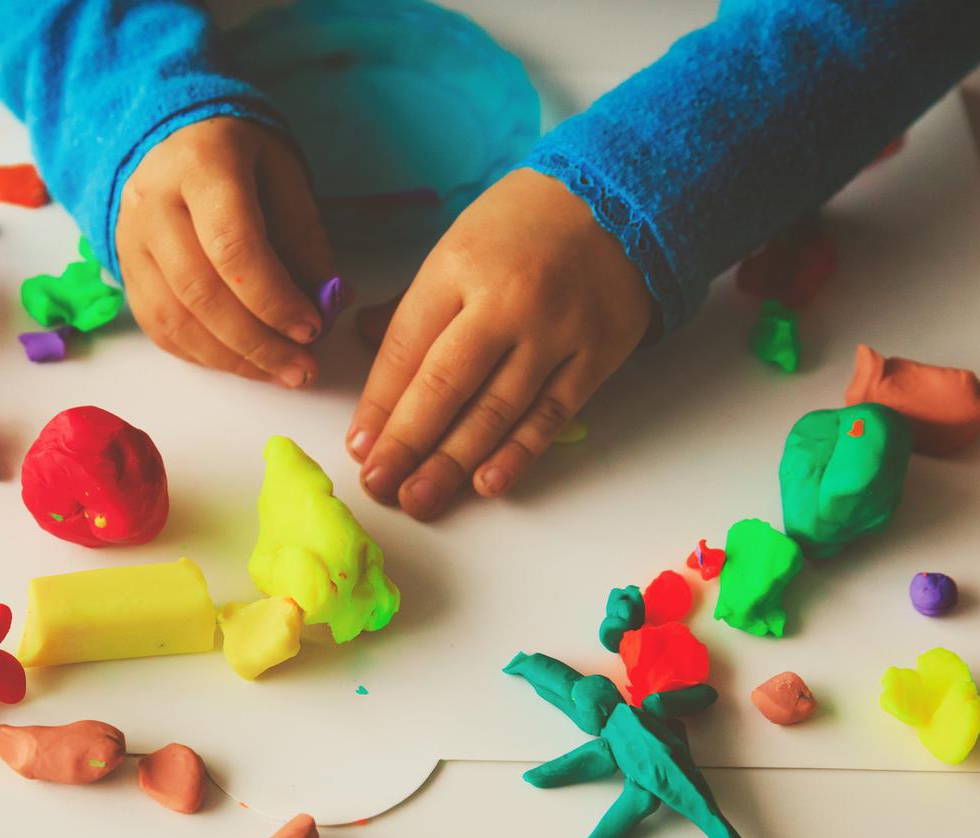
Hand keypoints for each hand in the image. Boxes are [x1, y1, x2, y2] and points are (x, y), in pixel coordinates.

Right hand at [116, 117, 334, 386]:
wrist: (175, 144)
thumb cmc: (240, 161)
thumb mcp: (284, 176)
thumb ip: (304, 238)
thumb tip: (326, 304)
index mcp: (201, 167)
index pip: (233, 245)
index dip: (274, 297)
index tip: (312, 327)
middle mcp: (153, 203)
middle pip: (200, 290)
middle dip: (257, 341)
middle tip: (302, 367)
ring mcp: (131, 241)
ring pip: (176, 319)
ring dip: (233, 359)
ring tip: (280, 373)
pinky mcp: (127, 274)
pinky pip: (161, 330)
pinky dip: (206, 356)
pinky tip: (245, 362)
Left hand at [346, 169, 654, 518]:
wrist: (620, 197)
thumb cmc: (523, 225)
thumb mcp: (457, 245)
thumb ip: (415, 304)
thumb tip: (362, 343)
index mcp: (457, 268)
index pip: (406, 348)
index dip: (379, 404)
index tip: (358, 447)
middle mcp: (505, 302)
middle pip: (445, 385)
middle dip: (406, 443)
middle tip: (379, 485)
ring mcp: (555, 331)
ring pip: (496, 409)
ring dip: (453, 462)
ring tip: (419, 499)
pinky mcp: (595, 355)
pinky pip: (550, 415)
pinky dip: (517, 454)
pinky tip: (486, 483)